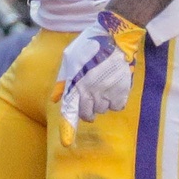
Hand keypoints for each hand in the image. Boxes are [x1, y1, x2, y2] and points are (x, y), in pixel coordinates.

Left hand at [50, 11, 141, 145]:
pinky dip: (115, 100)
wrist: (115, 34)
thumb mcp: (69, 58)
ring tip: (102, 84)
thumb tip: (55, 99)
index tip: (66, 144)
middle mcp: (91, 90)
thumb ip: (62, 80)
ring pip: (103, 110)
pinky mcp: (122, 89)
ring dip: (101, 103)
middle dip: (87, 110)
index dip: (68, 129)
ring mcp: (108, 91)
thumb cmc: (89, 44)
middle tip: (89, 97)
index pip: (71, 111)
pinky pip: (118, 106)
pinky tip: (113, 86)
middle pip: (88, 114)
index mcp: (76, 83)